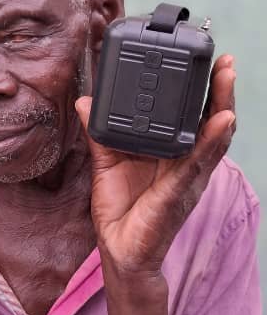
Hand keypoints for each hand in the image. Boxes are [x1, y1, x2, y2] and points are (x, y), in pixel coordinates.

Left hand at [76, 54, 235, 278]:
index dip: (206, 92)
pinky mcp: (179, 192)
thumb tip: (86, 102)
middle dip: (222, 91)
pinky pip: (197, 163)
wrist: (121, 253)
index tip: (209, 62)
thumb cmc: (121, 212)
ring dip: (222, 106)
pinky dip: (210, 141)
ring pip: (213, 138)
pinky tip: (219, 122)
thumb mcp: (107, 163)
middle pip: (213, 122)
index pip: (196, 118)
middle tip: (226, 61)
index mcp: (174, 155)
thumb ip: (100, 132)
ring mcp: (187, 178)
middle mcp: (187, 164)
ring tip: (227, 78)